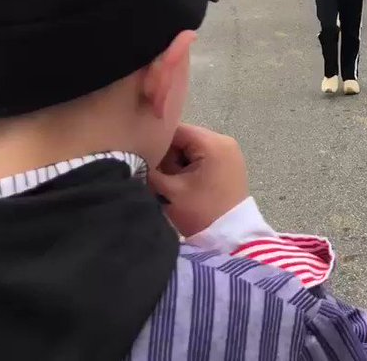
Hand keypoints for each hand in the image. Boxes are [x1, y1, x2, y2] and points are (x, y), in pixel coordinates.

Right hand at [148, 123, 249, 237]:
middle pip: (183, 138)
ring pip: (191, 149)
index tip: (141, 157)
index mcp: (211, 142)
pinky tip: (182, 185)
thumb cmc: (201, 212)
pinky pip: (202, 157)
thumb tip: (134, 158)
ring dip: (177, 163)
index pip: (174, 130)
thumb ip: (149, 170)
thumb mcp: (170, 191)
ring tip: (169, 183)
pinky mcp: (229, 164)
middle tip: (155, 175)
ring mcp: (229, 152)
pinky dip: (189, 168)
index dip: (155, 142)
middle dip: (167, 155)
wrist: (231, 236)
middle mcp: (223, 141)